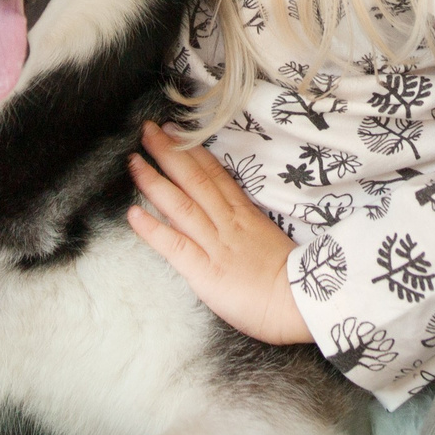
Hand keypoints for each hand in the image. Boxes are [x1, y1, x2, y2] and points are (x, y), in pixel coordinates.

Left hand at [126, 122, 311, 344]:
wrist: (301, 303)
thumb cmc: (294, 280)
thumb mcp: (270, 241)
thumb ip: (247, 228)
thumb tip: (230, 220)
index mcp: (245, 215)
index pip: (215, 175)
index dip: (192, 152)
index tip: (174, 132)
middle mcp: (228, 223)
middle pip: (195, 180)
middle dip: (168, 153)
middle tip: (146, 131)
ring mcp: (216, 244)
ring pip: (181, 205)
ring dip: (154, 182)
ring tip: (133, 162)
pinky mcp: (205, 271)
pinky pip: (175, 245)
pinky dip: (152, 229)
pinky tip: (132, 215)